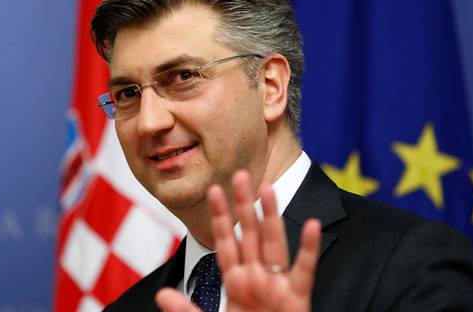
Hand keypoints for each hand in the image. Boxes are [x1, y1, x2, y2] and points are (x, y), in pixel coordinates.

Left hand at [156, 170, 321, 311]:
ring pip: (274, 243)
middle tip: (240, 174)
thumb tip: (161, 294)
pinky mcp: (298, 298)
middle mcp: (256, 276)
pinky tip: (311, 225)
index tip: (213, 190)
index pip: (225, 241)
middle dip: (244, 206)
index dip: (219, 216)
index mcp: (236, 281)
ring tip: (268, 188)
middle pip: (249, 234)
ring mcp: (277, 285)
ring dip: (271, 217)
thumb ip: (186, 311)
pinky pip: (304, 270)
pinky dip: (308, 248)